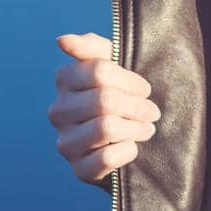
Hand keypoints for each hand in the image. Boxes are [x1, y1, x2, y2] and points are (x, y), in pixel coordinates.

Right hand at [48, 31, 160, 185]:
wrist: (124, 135)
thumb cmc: (119, 91)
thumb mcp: (112, 63)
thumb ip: (91, 47)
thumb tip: (62, 40)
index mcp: (65, 79)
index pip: (99, 72)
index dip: (130, 81)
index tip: (145, 89)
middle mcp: (58, 111)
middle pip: (104, 100)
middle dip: (137, 106)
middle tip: (153, 111)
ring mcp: (66, 142)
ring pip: (105, 129)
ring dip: (135, 128)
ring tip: (147, 128)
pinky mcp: (78, 169)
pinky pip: (106, 158)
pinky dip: (127, 151)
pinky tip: (133, 147)